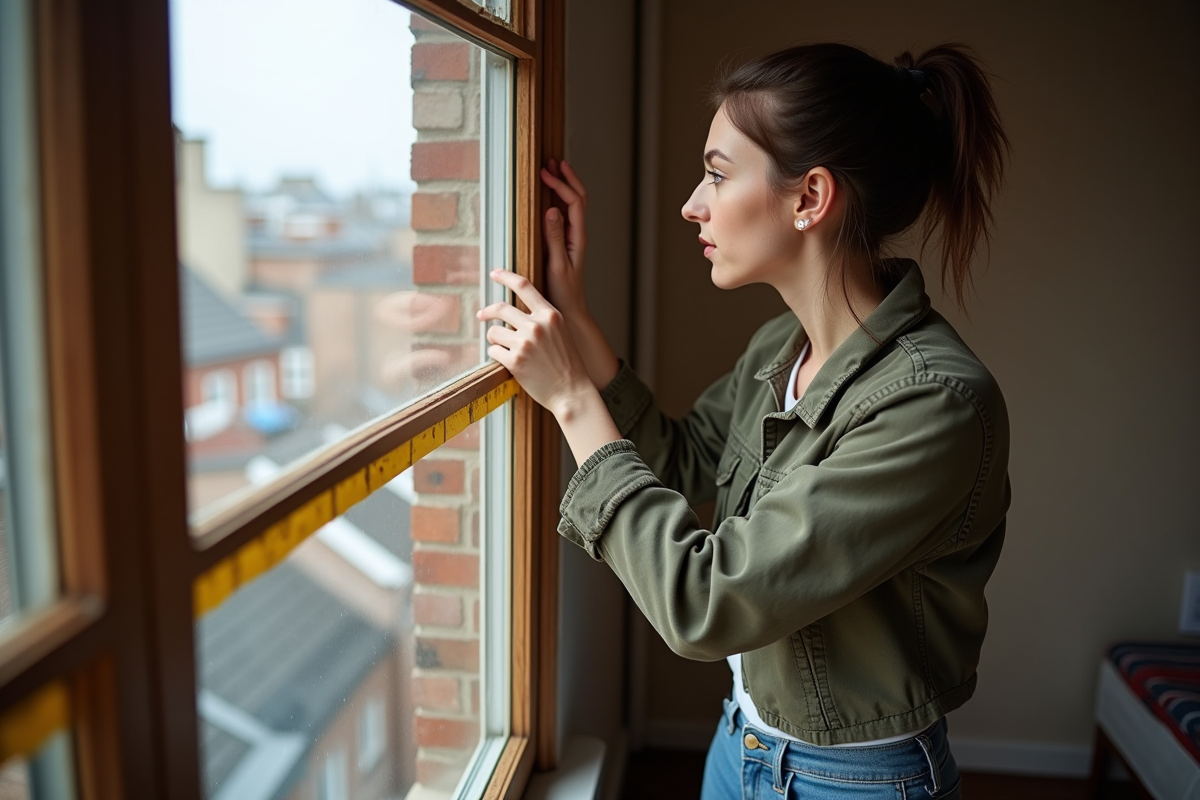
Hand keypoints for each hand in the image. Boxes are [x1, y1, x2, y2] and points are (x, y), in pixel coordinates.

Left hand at [478, 269, 594, 417]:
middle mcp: (537, 326)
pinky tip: (509, 363)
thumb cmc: (567, 364)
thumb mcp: (561, 332)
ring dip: (495, 339)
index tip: (495, 273)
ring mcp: (524, 343)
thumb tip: (515, 310)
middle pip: (501, 309)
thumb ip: (542, 318)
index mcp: (550, 315)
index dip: (506, 276)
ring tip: (506, 349)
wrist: (571, 392)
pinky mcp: (514, 361)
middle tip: (481, 315)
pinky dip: (496, 356)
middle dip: (487, 312)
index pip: (524, 286)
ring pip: (494, 332)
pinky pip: (493, 351)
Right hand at [540, 159, 588, 317]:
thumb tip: (551, 209)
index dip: (560, 185)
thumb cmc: (563, 292)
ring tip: (551, 170)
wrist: (570, 310)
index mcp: (578, 237)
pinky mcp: (564, 243)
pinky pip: (564, 215)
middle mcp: (577, 234)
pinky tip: (547, 195)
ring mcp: (572, 237)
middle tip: (551, 162)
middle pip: (578, 198)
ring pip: (572, 204)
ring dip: (564, 185)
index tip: (544, 174)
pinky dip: (558, 199)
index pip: (573, 202)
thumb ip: (554, 237)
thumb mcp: (555, 265)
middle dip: (566, 178)